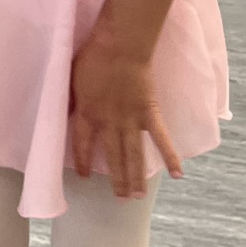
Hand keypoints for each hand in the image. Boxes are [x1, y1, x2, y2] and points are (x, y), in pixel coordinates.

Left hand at [69, 32, 182, 199]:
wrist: (120, 46)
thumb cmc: (93, 56)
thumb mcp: (71, 78)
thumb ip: (73, 99)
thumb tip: (67, 111)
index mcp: (87, 114)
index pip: (82, 145)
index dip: (82, 161)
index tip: (84, 176)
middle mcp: (109, 124)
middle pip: (113, 157)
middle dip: (117, 180)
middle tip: (121, 200)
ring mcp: (131, 120)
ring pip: (134, 154)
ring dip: (136, 177)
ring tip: (138, 197)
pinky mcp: (150, 113)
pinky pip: (161, 138)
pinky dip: (170, 156)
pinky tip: (177, 174)